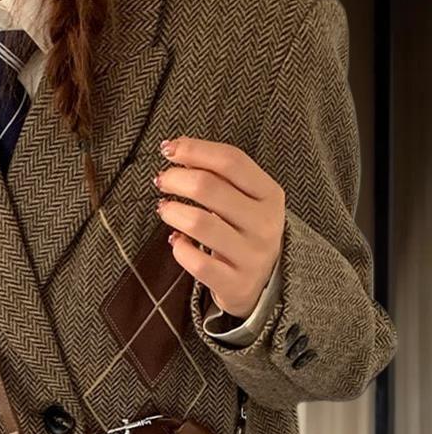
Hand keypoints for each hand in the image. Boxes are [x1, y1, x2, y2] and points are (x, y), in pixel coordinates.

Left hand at [153, 135, 284, 319]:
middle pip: (210, 188)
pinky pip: (197, 262)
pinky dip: (179, 248)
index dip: (195, 150)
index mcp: (270, 194)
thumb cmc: (245, 232)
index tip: (169, 149)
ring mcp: (251, 256)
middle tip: (161, 181)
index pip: (231, 161)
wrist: (264, 284)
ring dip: (173, 211)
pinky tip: (175, 241)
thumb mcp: (247, 201)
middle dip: (177, 179)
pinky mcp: (235, 284)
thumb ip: (220, 177)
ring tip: (164, 209)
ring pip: (200, 223)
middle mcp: (265, 224)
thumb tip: (177, 149)